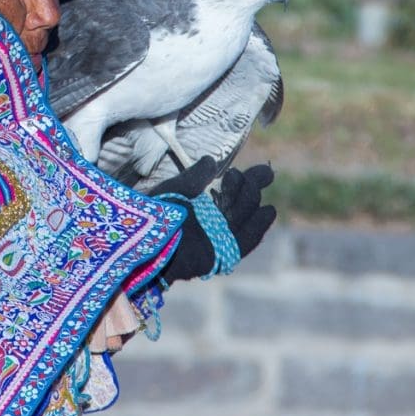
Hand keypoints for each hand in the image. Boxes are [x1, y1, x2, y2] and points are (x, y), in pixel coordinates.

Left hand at [153, 159, 276, 282]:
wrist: (146, 240)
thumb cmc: (156, 214)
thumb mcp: (176, 189)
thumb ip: (196, 176)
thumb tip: (211, 160)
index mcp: (204, 203)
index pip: (235, 189)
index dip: (253, 179)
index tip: (266, 171)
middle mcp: (215, 220)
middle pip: (243, 201)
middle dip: (247, 186)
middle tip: (232, 177)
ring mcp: (218, 237)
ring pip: (245, 217)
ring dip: (250, 200)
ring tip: (249, 187)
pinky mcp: (220, 255)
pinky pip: (245, 242)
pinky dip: (258, 227)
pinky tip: (268, 211)